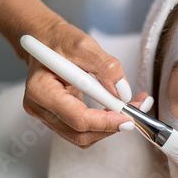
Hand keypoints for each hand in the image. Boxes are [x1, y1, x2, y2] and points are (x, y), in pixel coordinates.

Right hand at [22, 16, 152, 147]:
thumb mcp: (84, 45)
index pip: (77, 118)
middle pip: (81, 134)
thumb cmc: (59, 40)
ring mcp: (48, 116)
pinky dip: (104, 123)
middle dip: (111, 126)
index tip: (128, 118)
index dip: (105, 122)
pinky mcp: (59, 118)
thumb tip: (122, 92)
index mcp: (41, 89)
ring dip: (110, 126)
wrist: (45, 40)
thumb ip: (106, 67)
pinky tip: (117, 108)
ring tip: (131, 106)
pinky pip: (84, 130)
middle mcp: (40, 108)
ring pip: (84, 136)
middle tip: (136, 111)